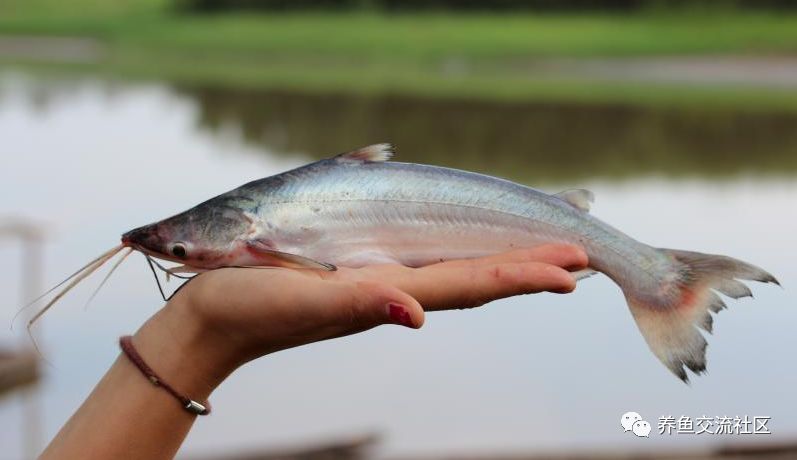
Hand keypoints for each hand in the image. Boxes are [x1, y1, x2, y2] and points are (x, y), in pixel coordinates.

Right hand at [134, 244, 586, 396]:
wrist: (213, 320)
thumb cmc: (248, 306)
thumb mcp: (302, 303)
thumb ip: (358, 305)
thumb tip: (414, 313)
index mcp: (384, 291)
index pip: (469, 283)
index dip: (522, 274)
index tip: (575, 268)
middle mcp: (390, 289)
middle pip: (474, 278)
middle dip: (529, 266)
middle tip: (584, 256)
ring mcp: (374, 283)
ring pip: (454, 272)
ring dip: (502, 263)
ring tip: (545, 255)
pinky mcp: (354, 276)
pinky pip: (418, 266)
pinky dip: (458, 261)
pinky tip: (471, 257)